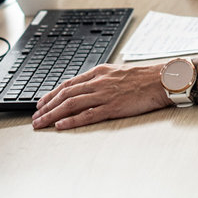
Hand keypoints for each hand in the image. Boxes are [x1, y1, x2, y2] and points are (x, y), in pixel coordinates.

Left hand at [32, 63, 167, 129]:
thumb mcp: (117, 72)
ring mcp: (104, 94)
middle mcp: (98, 82)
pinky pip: (87, 115)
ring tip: (41, 123)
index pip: (68, 84)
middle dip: (47, 106)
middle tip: (35, 117)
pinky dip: (71, 120)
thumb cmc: (143, 77)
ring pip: (71, 104)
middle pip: (65, 95)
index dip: (51, 94)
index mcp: (98, 72)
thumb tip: (87, 87)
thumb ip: (101, 79)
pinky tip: (60, 125)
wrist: (162, 79)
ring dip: (53, 114)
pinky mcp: (113, 107)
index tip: (41, 103)